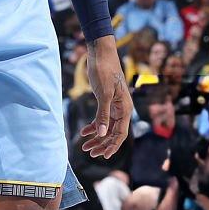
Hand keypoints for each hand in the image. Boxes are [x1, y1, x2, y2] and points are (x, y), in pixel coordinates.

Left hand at [79, 36, 132, 155]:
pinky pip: (101, 118)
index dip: (112, 146)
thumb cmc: (104, 71)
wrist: (100, 53)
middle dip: (102, 144)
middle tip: (89, 153)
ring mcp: (114, 105)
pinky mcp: (106, 101)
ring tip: (84, 146)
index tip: (104, 156)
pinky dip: (93, 125)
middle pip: (113, 133)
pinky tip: (84, 132)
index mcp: (125, 109)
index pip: (120, 133)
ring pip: (106, 127)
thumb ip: (103, 114)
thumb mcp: (103, 94)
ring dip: (96, 137)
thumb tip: (101, 134)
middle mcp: (121, 109)